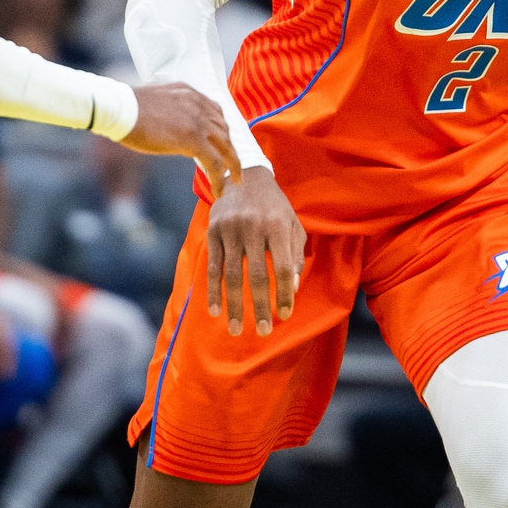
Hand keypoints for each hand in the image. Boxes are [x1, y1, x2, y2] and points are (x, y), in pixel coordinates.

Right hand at [122, 84, 242, 195]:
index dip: (221, 130)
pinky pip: (214, 162)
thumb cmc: (127, 107)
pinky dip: (219, 178)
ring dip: (232, 165)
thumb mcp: (157, 102)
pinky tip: (219, 190)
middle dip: (231, 149)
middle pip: (224, 130)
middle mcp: (199, 104)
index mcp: (190, 93)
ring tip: (233, 180)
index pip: (216, 112)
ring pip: (225, 146)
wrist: (119, 108)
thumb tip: (173, 127)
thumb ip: (172, 111)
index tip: (223, 143)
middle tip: (234, 165)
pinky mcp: (193, 139)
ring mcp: (198, 121)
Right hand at [206, 166, 304, 335]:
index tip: (286, 314)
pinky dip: (213, 291)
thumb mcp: (291, 223)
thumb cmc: (273, 205)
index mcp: (277, 226)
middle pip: (257, 276)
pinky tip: (215, 310)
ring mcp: (230, 230)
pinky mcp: (213, 231)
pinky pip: (213, 267)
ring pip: (232, 275)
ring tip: (236, 329)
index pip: (284, 267)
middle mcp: (253, 228)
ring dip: (234, 306)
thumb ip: (295, 254)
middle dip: (260, 307)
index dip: (286, 293)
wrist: (243, 175)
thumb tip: (293, 288)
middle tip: (263, 332)